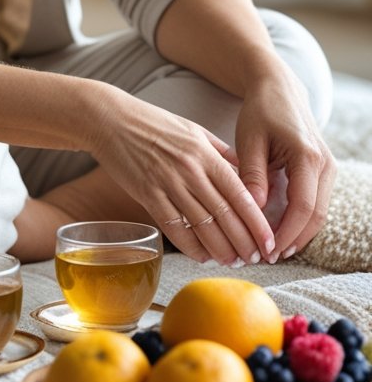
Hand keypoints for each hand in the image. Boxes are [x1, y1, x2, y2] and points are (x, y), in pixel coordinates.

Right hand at [92, 86, 275, 265]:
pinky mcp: (147, 195)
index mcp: (204, 153)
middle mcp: (189, 170)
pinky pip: (174, 228)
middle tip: (257, 258)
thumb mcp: (193, 130)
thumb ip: (221, 152)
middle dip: (245, 242)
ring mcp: (168, 184)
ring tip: (233, 261)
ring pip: (202, 225)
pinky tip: (202, 256)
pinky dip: (190, 246)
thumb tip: (246, 173)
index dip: (258, 222)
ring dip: (221, 249)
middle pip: (225, 214)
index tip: (269, 241)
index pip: (240, 194)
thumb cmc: (154, 123)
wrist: (111, 120)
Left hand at [234, 69, 335, 260]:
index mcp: (307, 156)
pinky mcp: (324, 170)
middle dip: (293, 240)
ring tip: (271, 248)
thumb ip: (252, 175)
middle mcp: (325, 164)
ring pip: (319, 213)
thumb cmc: (260, 111)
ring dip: (298, 233)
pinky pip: (316, 202)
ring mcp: (328, 167)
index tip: (266, 250)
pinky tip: (280, 230)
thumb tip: (254, 211)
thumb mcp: (249, 140)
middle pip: (316, 216)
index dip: (286, 233)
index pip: (303, 207)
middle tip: (267, 256)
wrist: (278, 87)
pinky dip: (301, 220)